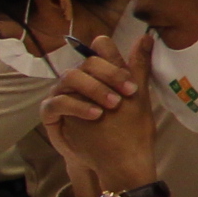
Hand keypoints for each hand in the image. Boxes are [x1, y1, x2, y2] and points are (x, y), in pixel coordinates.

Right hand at [44, 34, 158, 195]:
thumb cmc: (126, 126)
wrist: (115, 159)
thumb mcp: (137, 97)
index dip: (113, 60)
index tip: (132, 83)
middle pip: (86, 63)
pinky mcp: (51, 113)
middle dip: (108, 76)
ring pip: (69, 78)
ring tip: (112, 106)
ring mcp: (63, 95)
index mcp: (100, 72)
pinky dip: (77, 106)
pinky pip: (56, 102)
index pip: (99, 49)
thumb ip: (138, 67)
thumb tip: (146, 37)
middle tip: (127, 94)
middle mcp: (80, 80)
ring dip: (93, 89)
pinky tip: (96, 115)